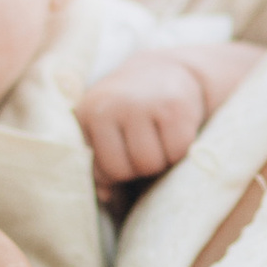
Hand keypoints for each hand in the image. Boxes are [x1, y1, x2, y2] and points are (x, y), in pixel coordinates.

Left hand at [79, 50, 210, 190]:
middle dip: (138, 167)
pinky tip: (175, 129)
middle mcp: (109, 105)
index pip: (99, 170)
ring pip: (151, 164)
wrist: (164, 70)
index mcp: (86, 114)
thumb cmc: (129, 110)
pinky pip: (178, 152)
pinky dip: (181, 150)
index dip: (116, 170)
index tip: (123, 150)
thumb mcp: (104, 130)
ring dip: (160, 159)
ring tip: (159, 136)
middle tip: (145, 144)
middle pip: (124, 170)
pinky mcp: (174, 106)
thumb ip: (98, 165)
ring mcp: (141, 104)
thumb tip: (105, 196)